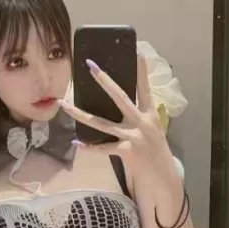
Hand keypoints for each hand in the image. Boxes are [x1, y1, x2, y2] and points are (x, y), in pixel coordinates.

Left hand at [59, 54, 171, 173]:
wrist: (164, 176)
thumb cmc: (155, 149)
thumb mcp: (153, 128)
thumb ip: (140, 114)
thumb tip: (122, 100)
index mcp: (150, 113)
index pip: (145, 87)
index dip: (141, 70)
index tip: (137, 51)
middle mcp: (142, 121)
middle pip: (120, 97)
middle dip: (104, 81)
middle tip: (90, 65)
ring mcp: (134, 136)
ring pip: (102, 123)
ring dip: (80, 114)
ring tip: (64, 105)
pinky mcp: (126, 151)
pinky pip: (103, 148)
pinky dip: (89, 147)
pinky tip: (76, 143)